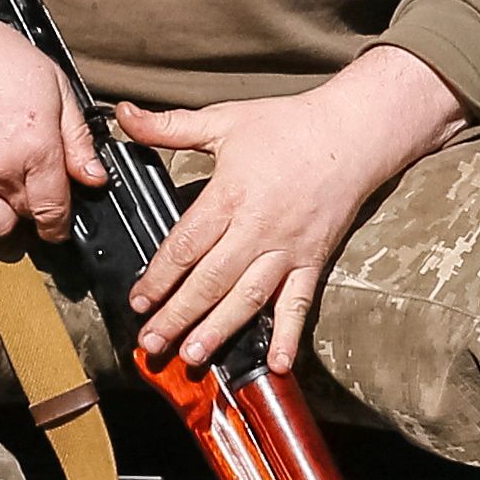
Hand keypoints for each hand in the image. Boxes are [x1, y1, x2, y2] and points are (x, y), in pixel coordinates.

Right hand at [0, 0, 102, 241]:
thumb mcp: (57, 88)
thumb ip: (78, 139)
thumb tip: (94, 178)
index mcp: (36, 150)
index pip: (53, 211)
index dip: (60, 224)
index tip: (60, 225)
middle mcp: (0, 172)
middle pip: (23, 222)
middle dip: (33, 215)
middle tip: (34, 193)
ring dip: (3, 218)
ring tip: (7, 193)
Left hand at [110, 46, 468, 372]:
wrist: (354, 133)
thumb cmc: (289, 126)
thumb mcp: (225, 120)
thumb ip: (170, 126)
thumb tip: (124, 115)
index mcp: (231, 196)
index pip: (185, 246)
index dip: (158, 277)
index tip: (138, 300)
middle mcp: (258, 229)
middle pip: (210, 281)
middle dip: (177, 315)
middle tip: (151, 343)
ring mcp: (288, 249)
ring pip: (247, 298)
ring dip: (219, 330)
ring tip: (193, 354)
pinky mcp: (313, 261)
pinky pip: (299, 304)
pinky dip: (288, 335)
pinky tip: (276, 364)